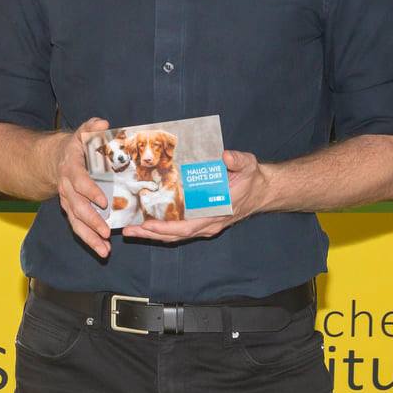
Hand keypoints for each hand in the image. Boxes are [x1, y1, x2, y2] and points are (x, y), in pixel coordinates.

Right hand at [55, 118, 113, 259]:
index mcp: (71, 168)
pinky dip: (89, 239)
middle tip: (106, 231)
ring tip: (104, 250)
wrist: (54, 160)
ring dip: (90, 237)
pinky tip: (102, 250)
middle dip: (91, 220)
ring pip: (76, 222)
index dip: (90, 191)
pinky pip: (78, 227)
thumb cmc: (76, 147)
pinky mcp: (71, 211)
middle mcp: (67, 187)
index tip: (103, 201)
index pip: (79, 181)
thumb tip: (103, 123)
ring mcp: (68, 201)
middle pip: (77, 207)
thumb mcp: (82, 133)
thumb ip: (91, 127)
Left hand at [125, 150, 271, 242]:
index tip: (147, 225)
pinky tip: (147, 222)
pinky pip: (179, 228)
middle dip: (151, 234)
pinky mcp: (202, 220)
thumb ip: (237, 160)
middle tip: (128, 231)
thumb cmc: (252, 178)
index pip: (187, 227)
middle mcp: (208, 224)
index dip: (166, 228)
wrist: (263, 191)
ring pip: (176, 234)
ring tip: (132, 230)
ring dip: (154, 233)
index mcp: (216, 214)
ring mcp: (205, 224)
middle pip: (176, 235)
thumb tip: (225, 156)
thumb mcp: (247, 165)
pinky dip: (163, 227)